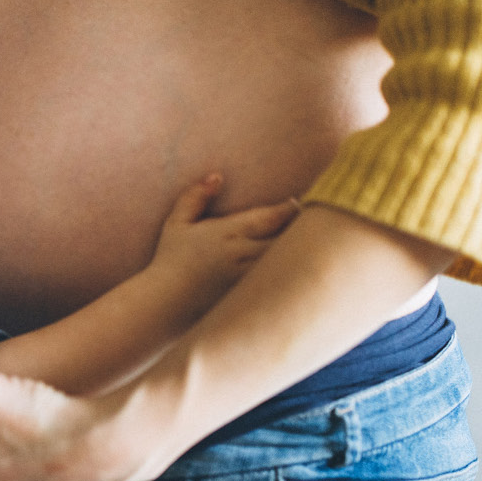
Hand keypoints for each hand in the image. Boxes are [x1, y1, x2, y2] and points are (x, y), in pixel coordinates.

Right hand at [147, 175, 297, 317]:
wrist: (165, 303)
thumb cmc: (170, 261)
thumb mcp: (176, 223)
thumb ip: (195, 197)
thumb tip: (217, 177)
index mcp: (228, 233)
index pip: (270, 217)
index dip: (289, 209)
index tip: (297, 202)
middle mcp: (242, 255)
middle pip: (287, 239)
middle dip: (302, 230)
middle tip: (316, 222)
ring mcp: (248, 278)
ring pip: (286, 262)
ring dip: (299, 253)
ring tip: (311, 246)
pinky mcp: (249, 298)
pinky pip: (279, 284)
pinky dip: (290, 276)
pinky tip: (295, 273)